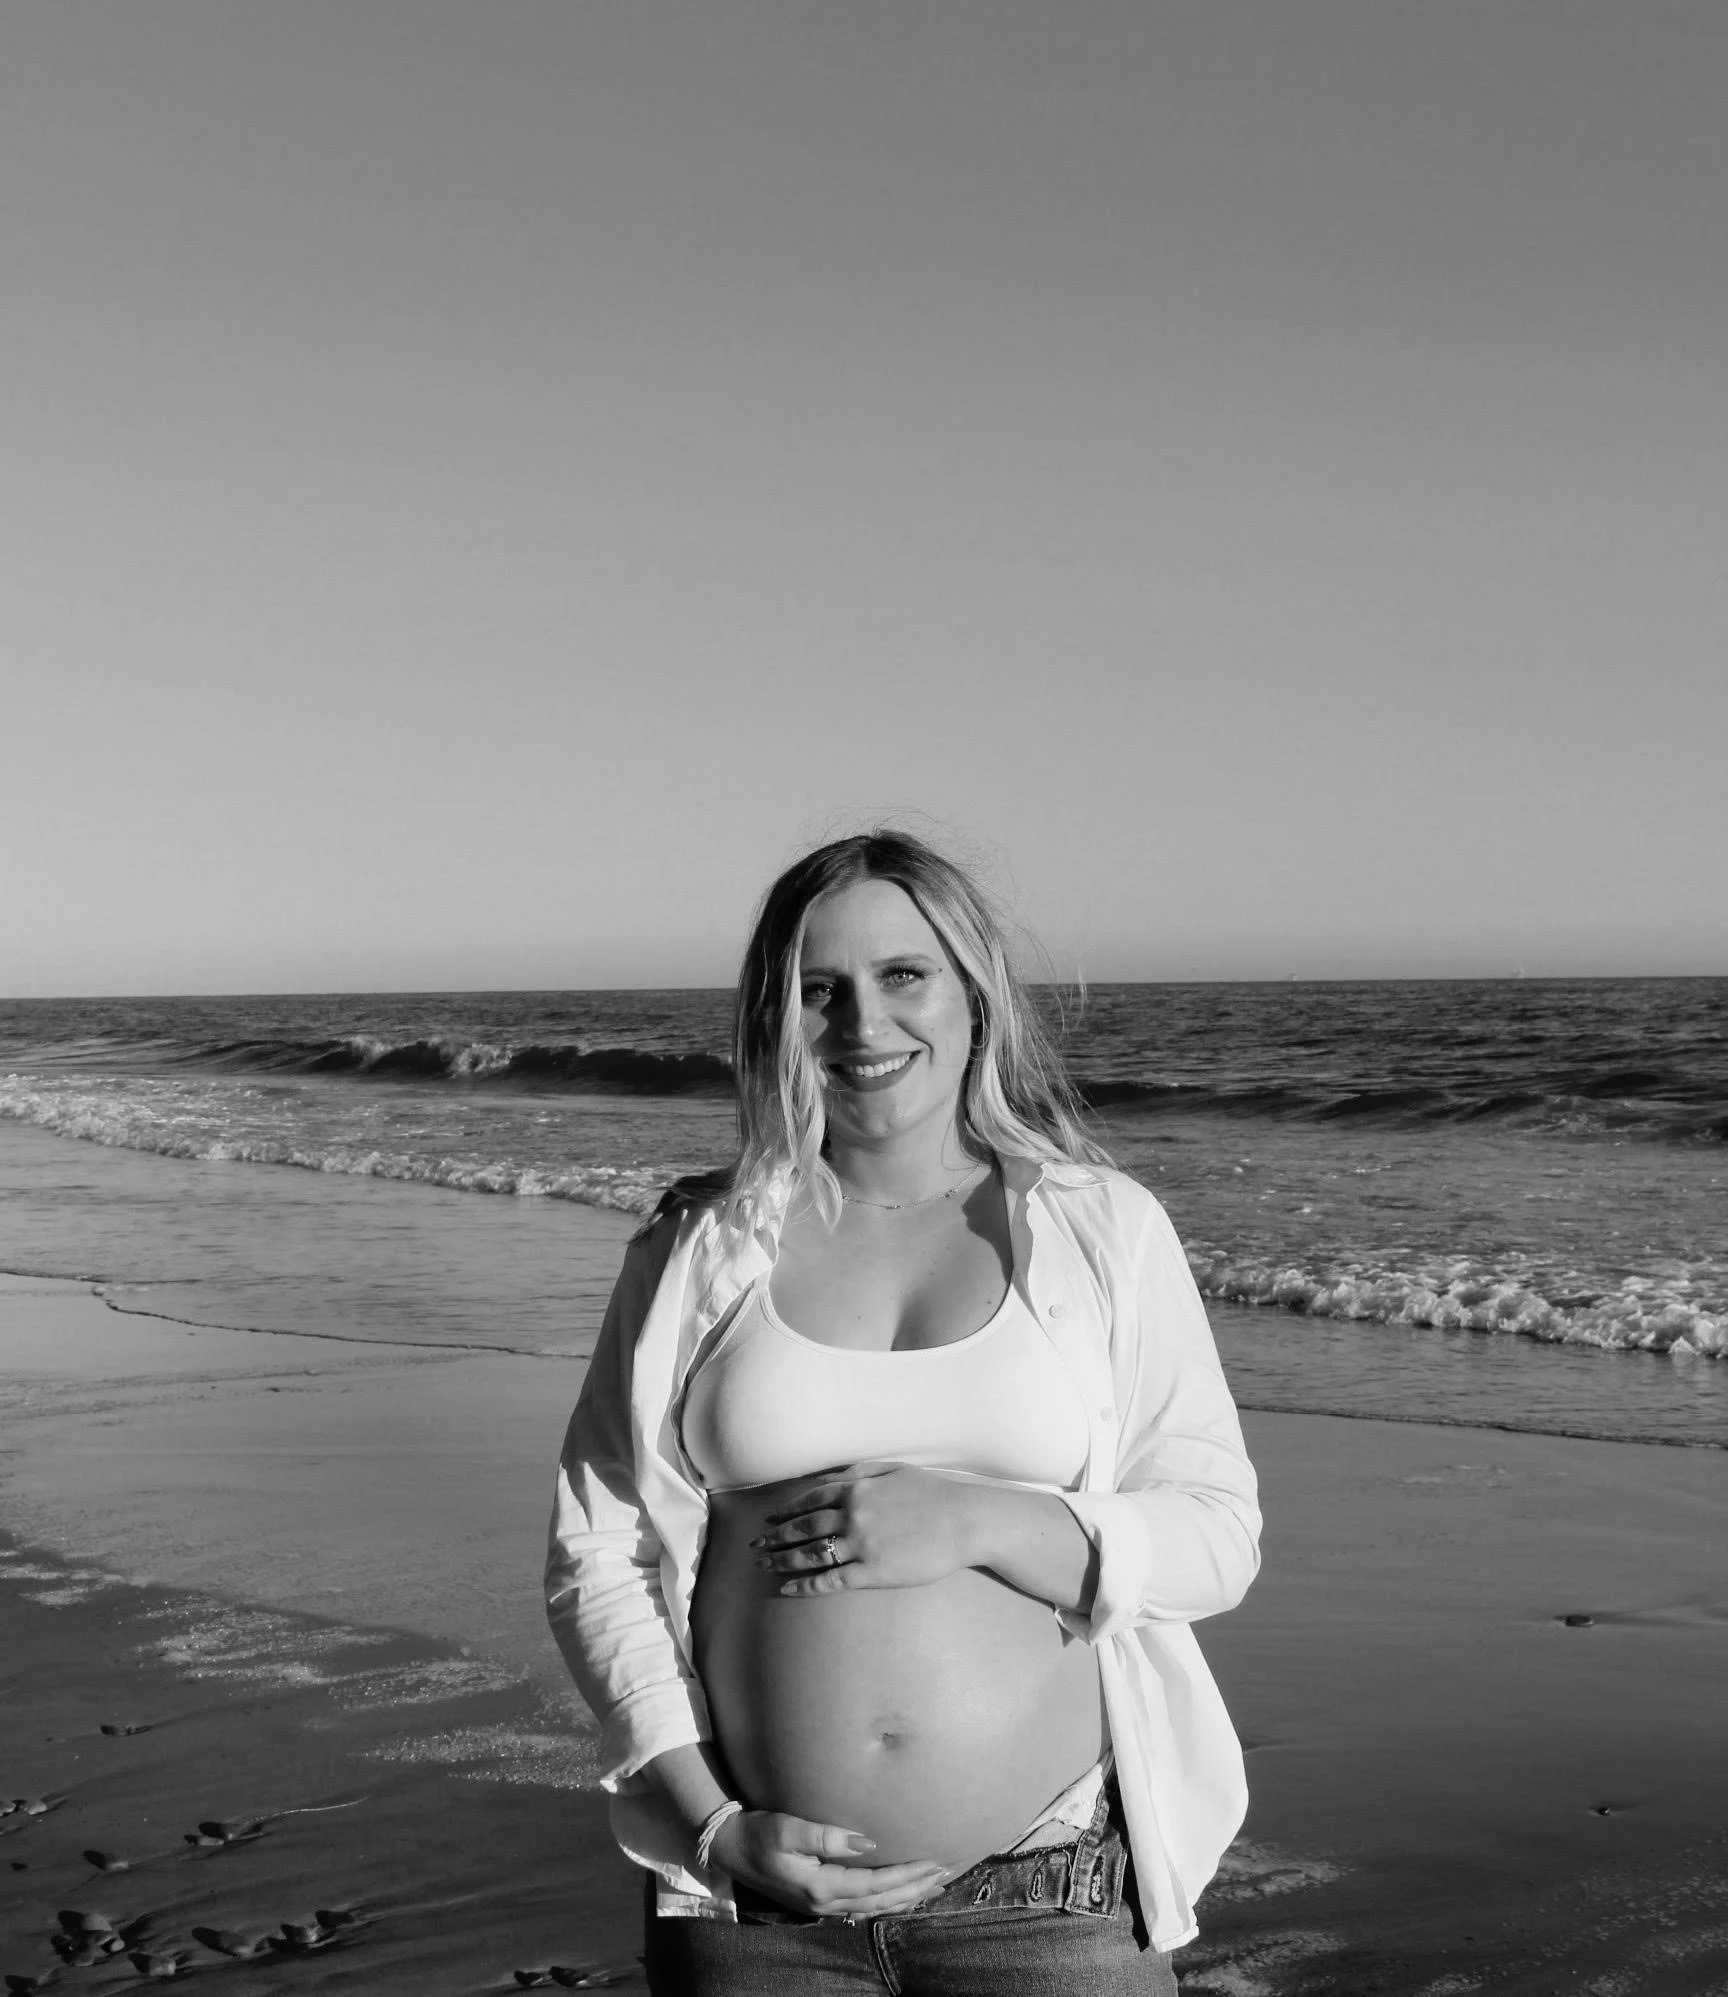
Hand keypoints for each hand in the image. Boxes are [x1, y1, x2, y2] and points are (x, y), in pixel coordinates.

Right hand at [710, 1808, 949, 1916]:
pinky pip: (863, 1906)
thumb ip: (825, 1835)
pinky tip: (898, 1894)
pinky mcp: (819, 1901)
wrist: (729, 1848)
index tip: (933, 1862)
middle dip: (914, 1889)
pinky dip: (886, 1900)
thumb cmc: (757, 1833)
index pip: (875, 1884)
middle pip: (880, 1901)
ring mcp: (822, 1907)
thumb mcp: (786, 1828)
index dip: (906, 1875)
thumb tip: (866, 1842)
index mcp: (820, 1887)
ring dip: (905, 1898)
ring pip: (874, 1908)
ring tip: (932, 1887)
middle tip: (944, 1875)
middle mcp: (825, 1903)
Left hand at [753, 1463, 975, 1596]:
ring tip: (764, 1565)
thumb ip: (859, 1472)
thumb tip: (831, 1477)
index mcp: (856, 1489)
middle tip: (755, 1545)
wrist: (964, 1521)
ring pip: (811, 1554)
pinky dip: (805, 1585)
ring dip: (783, 1560)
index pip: (809, 1500)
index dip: (785, 1511)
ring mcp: (861, 1545)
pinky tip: (787, 1588)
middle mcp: (852, 1515)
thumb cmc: (932, 1494)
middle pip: (803, 1527)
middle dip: (775, 1537)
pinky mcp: (873, 1572)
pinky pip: (830, 1580)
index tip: (768, 1519)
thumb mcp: (893, 1470)